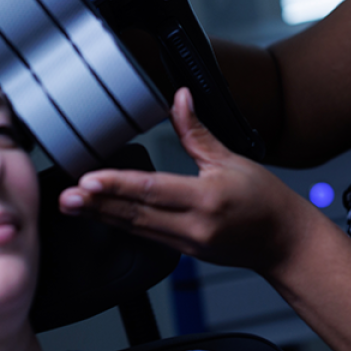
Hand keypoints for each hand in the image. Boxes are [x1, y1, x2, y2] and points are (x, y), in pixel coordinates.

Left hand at [59, 88, 314, 273]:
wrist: (284, 242)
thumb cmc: (265, 201)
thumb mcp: (231, 159)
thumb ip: (197, 132)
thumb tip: (179, 98)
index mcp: (207, 198)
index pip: (152, 190)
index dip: (118, 185)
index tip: (88, 181)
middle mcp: (194, 225)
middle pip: (136, 214)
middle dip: (97, 205)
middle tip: (65, 197)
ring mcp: (188, 243)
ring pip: (137, 228)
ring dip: (102, 216)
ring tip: (72, 206)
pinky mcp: (185, 252)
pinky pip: (147, 236)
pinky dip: (122, 224)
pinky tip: (101, 215)